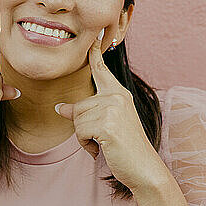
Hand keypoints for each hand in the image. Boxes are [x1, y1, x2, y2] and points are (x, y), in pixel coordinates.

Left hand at [55, 28, 155, 191]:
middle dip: (83, 127)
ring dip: (85, 138)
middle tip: (103, 139)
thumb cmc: (125, 149)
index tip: (93, 36)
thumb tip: (60, 108)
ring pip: (77, 119)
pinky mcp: (107, 124)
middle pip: (79, 106)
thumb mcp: (106, 126)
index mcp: (119, 94)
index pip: (101, 71)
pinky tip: (103, 149)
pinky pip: (80, 132)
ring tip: (105, 143)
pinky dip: (86, 145)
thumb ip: (87, 113)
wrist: (144, 169)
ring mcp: (113, 109)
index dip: (95, 54)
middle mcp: (117, 97)